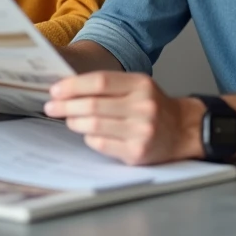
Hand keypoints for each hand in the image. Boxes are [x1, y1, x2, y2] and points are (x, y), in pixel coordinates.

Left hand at [45, 72, 201, 164]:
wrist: (184, 130)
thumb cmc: (154, 107)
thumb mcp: (138, 86)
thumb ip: (109, 85)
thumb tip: (68, 88)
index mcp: (141, 85)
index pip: (99, 82)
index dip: (72, 86)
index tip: (55, 90)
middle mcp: (143, 107)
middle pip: (93, 105)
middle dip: (65, 106)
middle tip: (51, 106)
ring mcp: (141, 132)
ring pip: (93, 126)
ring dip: (74, 122)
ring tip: (68, 119)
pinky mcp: (137, 153)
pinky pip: (100, 144)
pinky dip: (88, 137)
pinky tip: (88, 132)